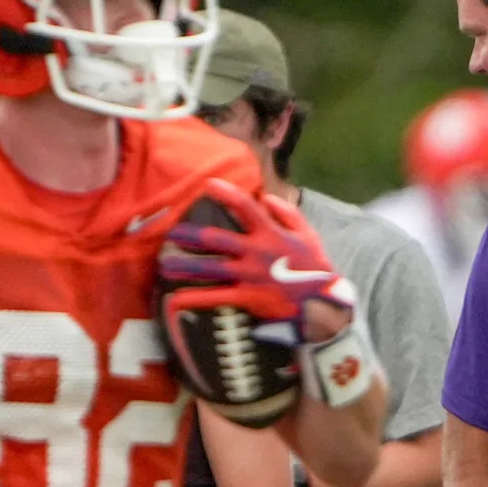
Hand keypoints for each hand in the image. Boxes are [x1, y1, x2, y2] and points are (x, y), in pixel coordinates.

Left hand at [160, 179, 378, 407]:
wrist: (322, 302)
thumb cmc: (315, 267)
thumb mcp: (308, 234)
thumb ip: (288, 213)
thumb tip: (267, 197)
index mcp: (271, 234)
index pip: (246, 207)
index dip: (226, 194)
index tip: (208, 184)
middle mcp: (256, 252)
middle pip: (216, 239)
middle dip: (190, 235)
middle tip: (171, 233)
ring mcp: (250, 275)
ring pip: (210, 268)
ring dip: (185, 266)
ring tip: (165, 265)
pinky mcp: (247, 297)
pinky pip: (216, 297)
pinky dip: (194, 299)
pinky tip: (175, 301)